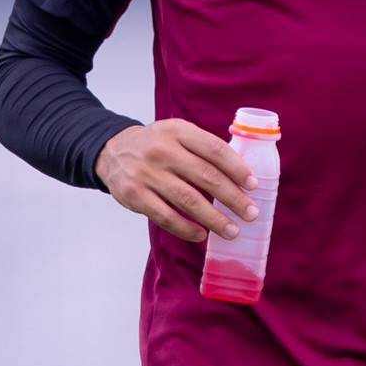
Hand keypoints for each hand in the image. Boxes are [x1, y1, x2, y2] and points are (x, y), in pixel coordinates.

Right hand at [96, 118, 252, 242]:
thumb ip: (203, 148)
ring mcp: (147, 173)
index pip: (214, 149)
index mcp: (178, 131)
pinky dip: (186, 228)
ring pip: (188, 200)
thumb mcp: (177, 133)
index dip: (237, 168)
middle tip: (250, 213)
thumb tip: (241, 175)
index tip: (253, 185)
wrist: (112, 150)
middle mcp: (162, 150)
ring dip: (214, 218)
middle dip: (233, 198)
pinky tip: (201, 234)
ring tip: (232, 230)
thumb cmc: (155, 145)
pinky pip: (165, 216)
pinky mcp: (134, 195)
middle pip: (206, 176)